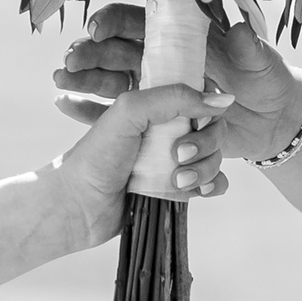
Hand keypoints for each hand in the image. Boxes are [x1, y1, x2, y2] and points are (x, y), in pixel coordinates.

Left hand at [44, 80, 232, 247]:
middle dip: (206, 141)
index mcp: (157, 105)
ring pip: (216, 155)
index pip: (199, 93)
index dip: (208, 103)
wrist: (78, 207)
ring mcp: (176, 160)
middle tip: (179, 155)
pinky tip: (196, 191)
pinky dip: (211, 185)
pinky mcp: (180, 187)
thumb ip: (175, 98)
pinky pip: (214, 182)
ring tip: (177, 181)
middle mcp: (169, 130)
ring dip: (205, 168)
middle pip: (214, 126)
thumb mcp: (129, 112)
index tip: (201, 117)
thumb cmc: (95, 157)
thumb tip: (222, 100)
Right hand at [52, 6, 301, 166]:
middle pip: (116, 51)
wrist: (272, 121)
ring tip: (61, 81)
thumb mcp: (262, 65)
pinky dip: (88, 109)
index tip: (97, 29)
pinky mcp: (153, 121)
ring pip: (109, 80)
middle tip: (70, 60)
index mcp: (182, 38)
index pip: (140, 22)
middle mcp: (162, 60)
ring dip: (83, 79)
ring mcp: (154, 90)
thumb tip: (240, 29)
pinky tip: (64, 104)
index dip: (115, 22)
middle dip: (90, 53)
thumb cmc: (266, 82)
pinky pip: (115, 115)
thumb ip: (250, 48)